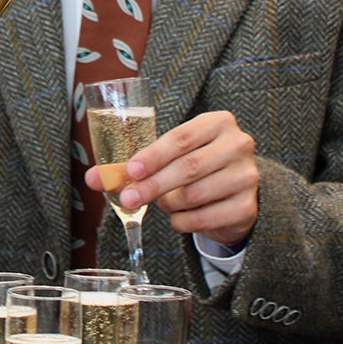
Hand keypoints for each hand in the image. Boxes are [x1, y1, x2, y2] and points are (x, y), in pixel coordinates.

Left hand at [86, 109, 258, 246]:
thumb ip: (132, 165)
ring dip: (169, 203)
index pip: (180, 138)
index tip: (131, 171)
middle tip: (129, 198)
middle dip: (152, 185)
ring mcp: (248, 176)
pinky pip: (206, 218)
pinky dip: (183, 221)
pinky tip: (177, 217)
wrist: (233, 190)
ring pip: (195, 195)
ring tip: (162, 202)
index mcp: (217, 122)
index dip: (153, 156)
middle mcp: (239, 145)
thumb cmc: (193, 165)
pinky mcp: (249, 206)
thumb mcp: (168, 156)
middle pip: (187, 167)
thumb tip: (93, 178)